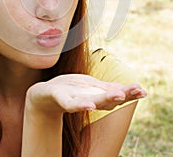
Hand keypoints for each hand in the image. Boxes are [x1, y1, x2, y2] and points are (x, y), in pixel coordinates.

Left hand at [25, 74, 146, 115]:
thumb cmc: (71, 89)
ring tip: (118, 95)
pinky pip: (74, 104)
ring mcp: (79, 101)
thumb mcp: (92, 85)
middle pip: (110, 99)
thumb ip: (107, 88)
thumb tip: (127, 89)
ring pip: (95, 101)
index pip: (117, 94)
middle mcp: (92, 100)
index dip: (130, 93)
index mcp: (99, 96)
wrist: (46, 95)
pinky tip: (90, 105)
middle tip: (138, 91)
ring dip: (107, 99)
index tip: (143, 90)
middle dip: (125, 95)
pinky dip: (82, 105)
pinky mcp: (64, 101)